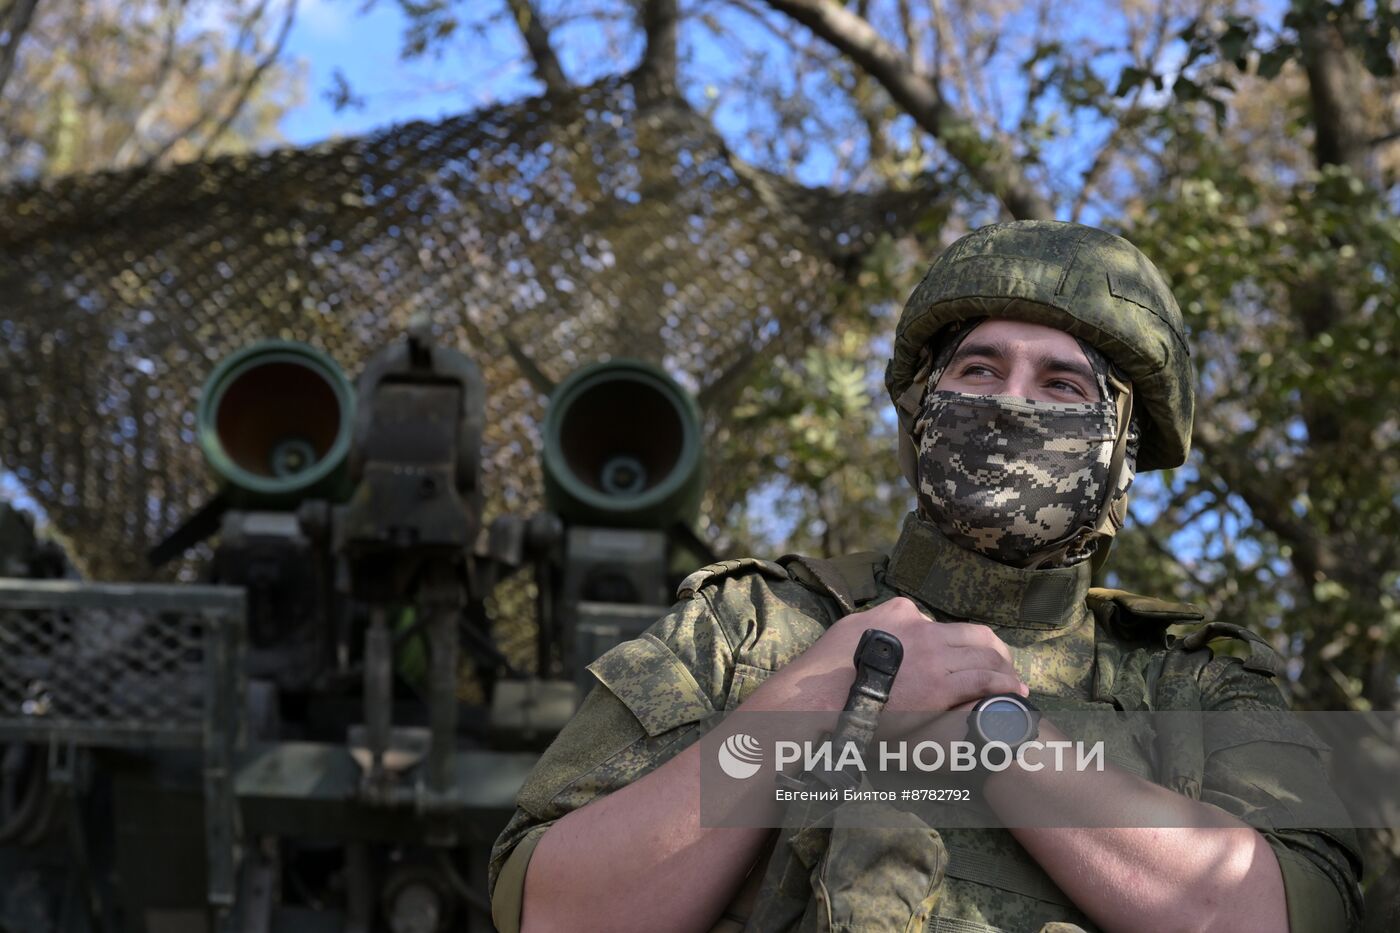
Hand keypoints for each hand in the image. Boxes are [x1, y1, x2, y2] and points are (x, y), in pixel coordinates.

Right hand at [751, 596, 1025, 715]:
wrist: (819, 694)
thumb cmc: (824, 670)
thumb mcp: (849, 629)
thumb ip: (874, 625)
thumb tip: (879, 630)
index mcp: (901, 612)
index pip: (938, 622)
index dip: (953, 642)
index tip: (958, 657)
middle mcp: (923, 627)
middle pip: (973, 633)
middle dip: (993, 649)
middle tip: (1002, 666)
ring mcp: (934, 656)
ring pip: (986, 654)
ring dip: (1005, 668)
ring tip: (1014, 683)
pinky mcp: (941, 686)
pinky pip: (985, 680)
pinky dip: (1005, 685)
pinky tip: (1014, 694)